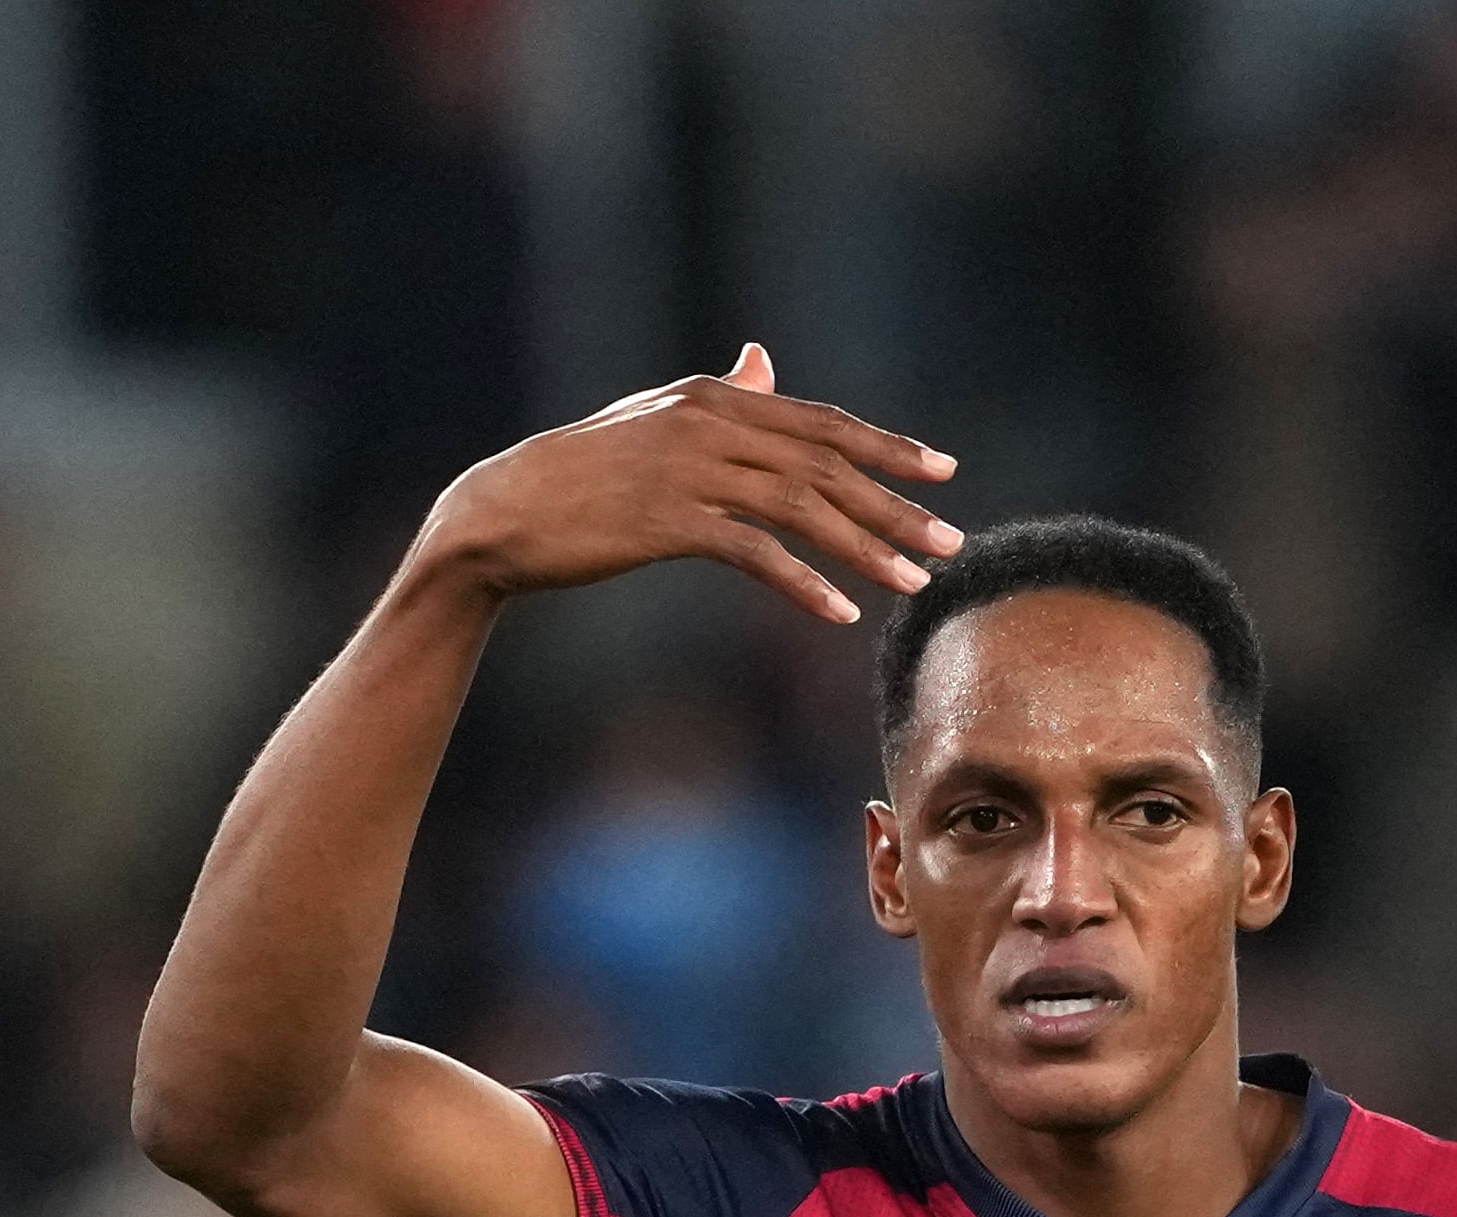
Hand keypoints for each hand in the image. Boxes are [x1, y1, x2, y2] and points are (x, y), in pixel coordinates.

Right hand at [418, 343, 960, 624]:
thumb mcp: (658, 420)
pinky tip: (838, 614)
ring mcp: (690, 469)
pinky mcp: (669, 520)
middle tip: (950, 542)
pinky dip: (803, 583)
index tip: (943, 473)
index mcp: (716, 397)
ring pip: (803, 507)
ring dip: (865, 549)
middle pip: (827, 464)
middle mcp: (711, 422)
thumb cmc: (586, 472)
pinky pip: (756, 553)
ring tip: (912, 584)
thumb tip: (764, 362)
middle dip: (896, 506)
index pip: (823, 422)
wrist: (506, 511)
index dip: (888, 448)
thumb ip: (722, 397)